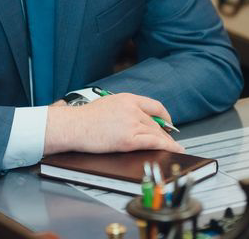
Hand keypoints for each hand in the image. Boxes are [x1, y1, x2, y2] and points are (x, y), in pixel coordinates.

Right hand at [44, 93, 183, 155]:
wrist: (73, 126)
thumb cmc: (84, 118)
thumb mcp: (107, 104)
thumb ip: (123, 109)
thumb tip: (133, 117)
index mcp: (127, 99)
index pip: (154, 106)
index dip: (164, 116)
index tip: (167, 122)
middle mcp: (132, 109)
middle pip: (156, 122)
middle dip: (165, 133)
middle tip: (170, 140)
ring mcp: (131, 123)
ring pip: (156, 133)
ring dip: (167, 142)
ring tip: (174, 148)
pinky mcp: (128, 139)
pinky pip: (153, 142)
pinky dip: (167, 146)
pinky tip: (173, 150)